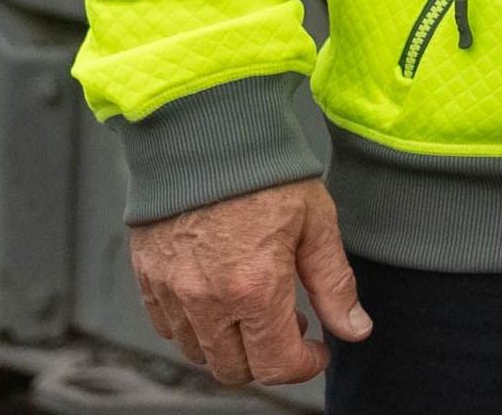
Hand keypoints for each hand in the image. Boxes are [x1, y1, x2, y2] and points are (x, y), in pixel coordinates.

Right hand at [127, 176, 369, 387]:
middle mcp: (206, 299)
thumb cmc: (262, 170)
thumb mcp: (316, 223)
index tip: (317, 351)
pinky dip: (194, 327)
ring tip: (255, 309)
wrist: (205, 131)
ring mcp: (171, 291)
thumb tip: (354, 329)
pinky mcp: (147, 277)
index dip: (304, 365)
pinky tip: (218, 299)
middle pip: (234, 369)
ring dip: (230, 346)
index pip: (276, 364)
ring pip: (199, 353)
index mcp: (254, 288)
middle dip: (268, 360)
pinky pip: (167, 327)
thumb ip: (334, 284)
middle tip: (290, 327)